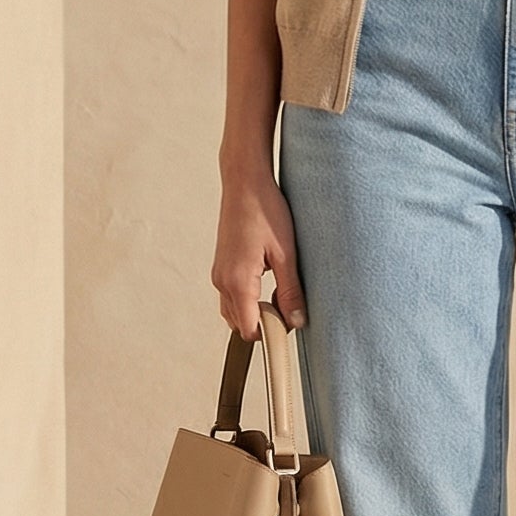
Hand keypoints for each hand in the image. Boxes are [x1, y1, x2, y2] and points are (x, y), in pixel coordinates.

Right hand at [212, 160, 307, 337]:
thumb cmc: (266, 211)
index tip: (292, 322)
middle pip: (240, 324)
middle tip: (289, 305)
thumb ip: (290, 291)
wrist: (245, 183)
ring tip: (280, 292)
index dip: (272, 332)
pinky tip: (268, 282)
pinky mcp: (221, 267)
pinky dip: (248, 299)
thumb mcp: (286, 254)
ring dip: (255, 311)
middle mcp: (222, 282)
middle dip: (264, 324)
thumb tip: (296, 322)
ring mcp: (219, 274)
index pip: (250, 329)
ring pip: (235, 311)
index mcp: (238, 282)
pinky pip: (232, 296)